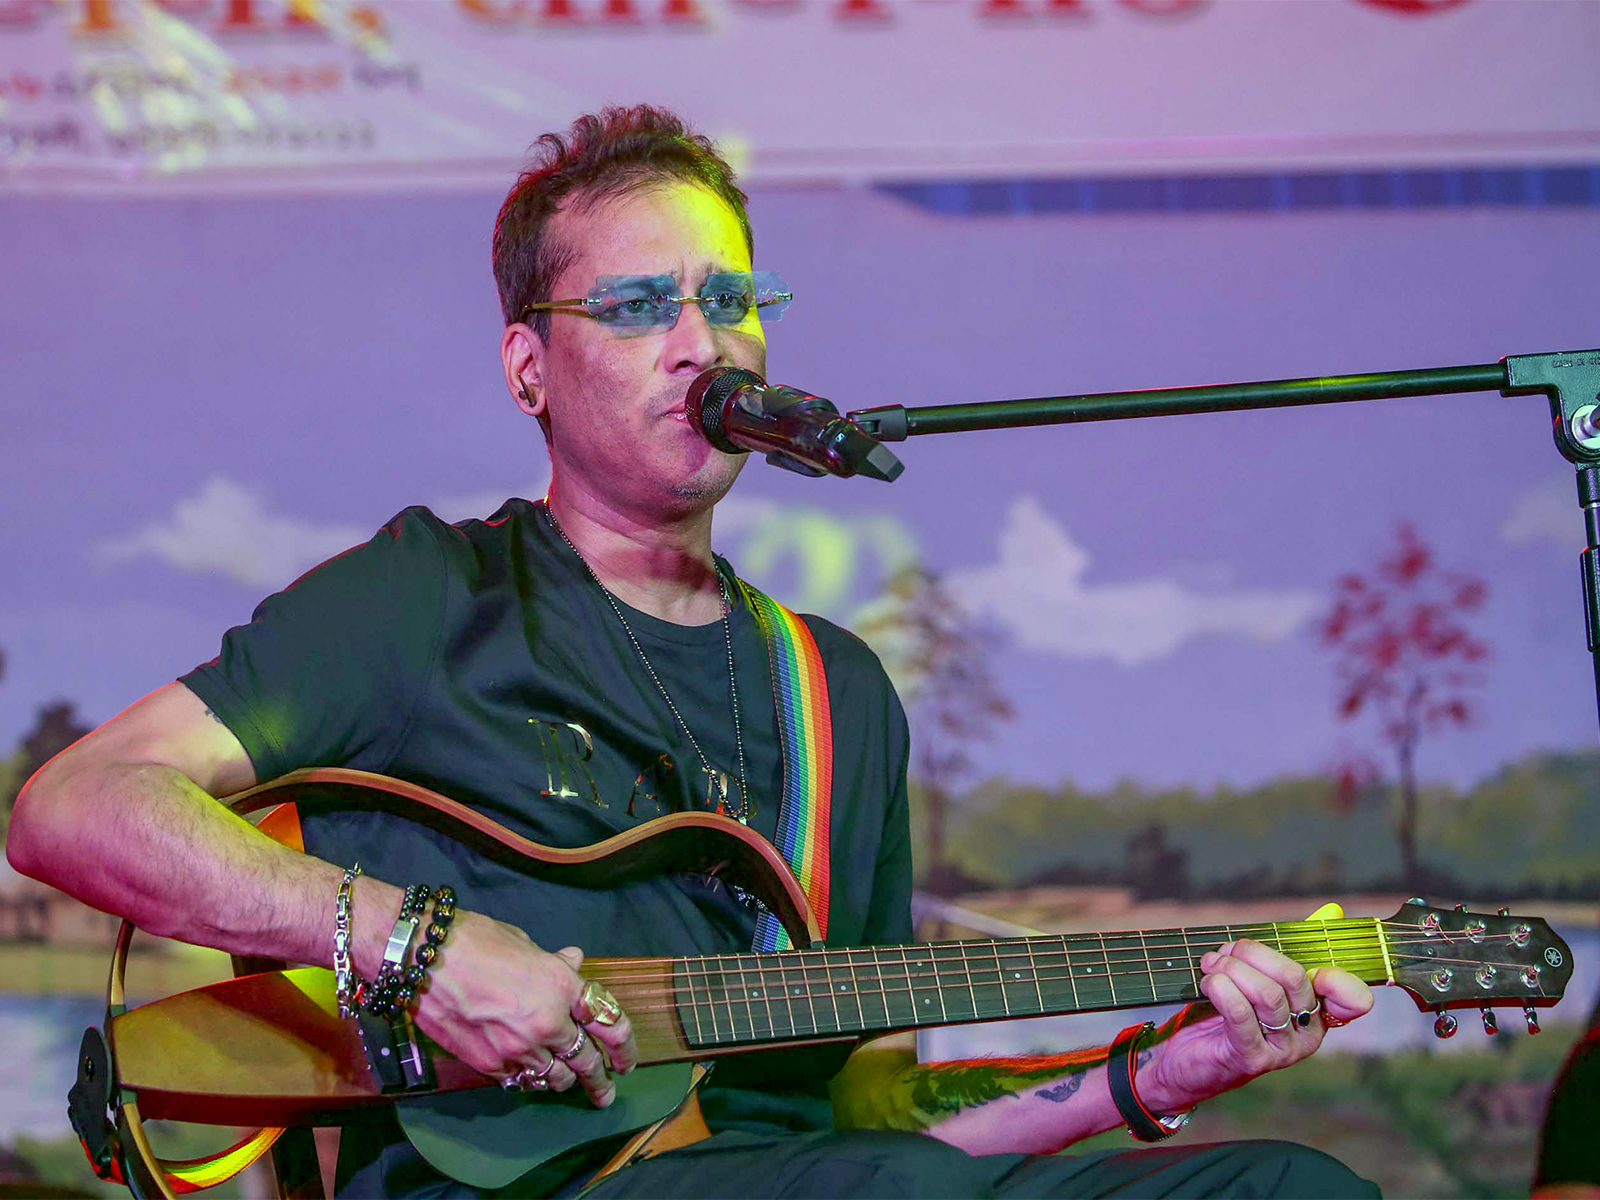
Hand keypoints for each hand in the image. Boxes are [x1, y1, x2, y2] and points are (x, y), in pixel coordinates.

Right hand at [408, 910, 638, 1106]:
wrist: (423, 957)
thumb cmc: (475, 939)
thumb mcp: (525, 943)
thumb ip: (553, 964)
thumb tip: (572, 963)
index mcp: (563, 985)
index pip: (609, 1021)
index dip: (625, 1045)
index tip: (627, 1059)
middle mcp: (549, 1021)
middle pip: (587, 1061)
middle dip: (602, 1079)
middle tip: (608, 1090)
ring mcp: (519, 1047)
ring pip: (555, 1078)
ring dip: (565, 1081)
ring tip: (570, 1085)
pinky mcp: (490, 1064)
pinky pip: (521, 1081)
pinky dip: (529, 1080)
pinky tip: (531, 1077)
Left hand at [1139, 938, 1372, 1113]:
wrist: (1188, 1056)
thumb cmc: (1225, 1010)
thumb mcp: (1258, 973)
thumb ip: (1291, 945)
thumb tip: (1332, 910)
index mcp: (1318, 1012)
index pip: (1355, 999)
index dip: (1335, 976)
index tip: (1298, 960)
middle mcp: (1308, 1034)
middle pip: (1295, 978)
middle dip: (1254, 954)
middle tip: (1226, 952)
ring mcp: (1283, 1050)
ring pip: (1267, 993)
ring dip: (1231, 968)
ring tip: (1211, 966)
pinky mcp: (1253, 1059)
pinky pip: (1241, 1013)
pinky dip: (1221, 988)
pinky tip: (1209, 982)